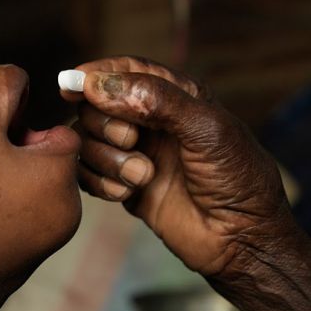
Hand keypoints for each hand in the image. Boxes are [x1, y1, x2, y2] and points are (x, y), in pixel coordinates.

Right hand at [65, 57, 292, 274]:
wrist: (239, 240)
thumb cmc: (237, 180)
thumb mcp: (206, 129)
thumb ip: (155, 101)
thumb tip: (99, 84)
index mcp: (176, 97)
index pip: (127, 70)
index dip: (97, 74)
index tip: (71, 84)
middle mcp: (151, 122)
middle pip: (97, 104)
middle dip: (105, 123)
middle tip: (130, 141)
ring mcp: (134, 154)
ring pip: (87, 141)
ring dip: (106, 159)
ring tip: (142, 177)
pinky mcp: (123, 185)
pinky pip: (87, 174)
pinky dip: (100, 183)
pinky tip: (127, 193)